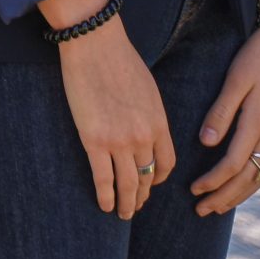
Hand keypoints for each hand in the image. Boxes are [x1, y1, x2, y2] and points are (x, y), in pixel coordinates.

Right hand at [42, 0, 174, 220]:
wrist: (95, 44)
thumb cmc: (119, 59)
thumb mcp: (147, 89)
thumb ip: (149, 114)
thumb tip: (146, 130)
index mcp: (159, 122)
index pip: (165, 163)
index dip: (158, 179)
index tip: (151, 184)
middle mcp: (143, 136)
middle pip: (147, 177)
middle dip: (142, 196)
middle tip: (136, 206)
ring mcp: (119, 141)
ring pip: (127, 184)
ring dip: (126, 203)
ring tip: (122, 214)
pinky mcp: (94, 141)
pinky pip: (103, 179)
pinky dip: (105, 196)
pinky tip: (104, 205)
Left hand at [190, 25, 259, 215]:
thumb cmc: (257, 57)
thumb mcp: (235, 80)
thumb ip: (220, 113)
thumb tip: (205, 144)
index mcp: (258, 122)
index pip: (233, 164)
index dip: (213, 181)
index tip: (193, 189)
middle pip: (248, 178)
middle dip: (224, 197)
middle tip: (201, 210)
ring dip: (240, 195)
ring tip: (219, 207)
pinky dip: (257, 182)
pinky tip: (246, 186)